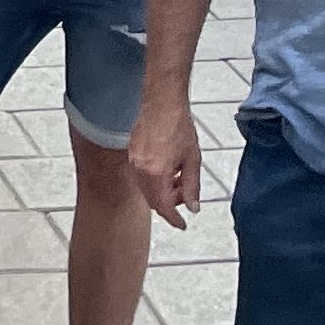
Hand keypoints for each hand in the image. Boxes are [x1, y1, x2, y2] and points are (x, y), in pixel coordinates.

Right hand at [126, 96, 202, 223]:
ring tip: (178, 177)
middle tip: (185, 194)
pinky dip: (154, 179)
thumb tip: (193, 206)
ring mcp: (134, 160)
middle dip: (170, 203)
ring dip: (162, 191)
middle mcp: (141, 169)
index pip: (164, 207)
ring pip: (147, 189)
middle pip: (153, 200)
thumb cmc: (178, 124)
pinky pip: (142, 176)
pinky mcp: (132, 152)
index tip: (182, 224)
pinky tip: (168, 167)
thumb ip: (193, 186)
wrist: (163, 101)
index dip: (174, 219)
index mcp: (157, 173)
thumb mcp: (193, 159)